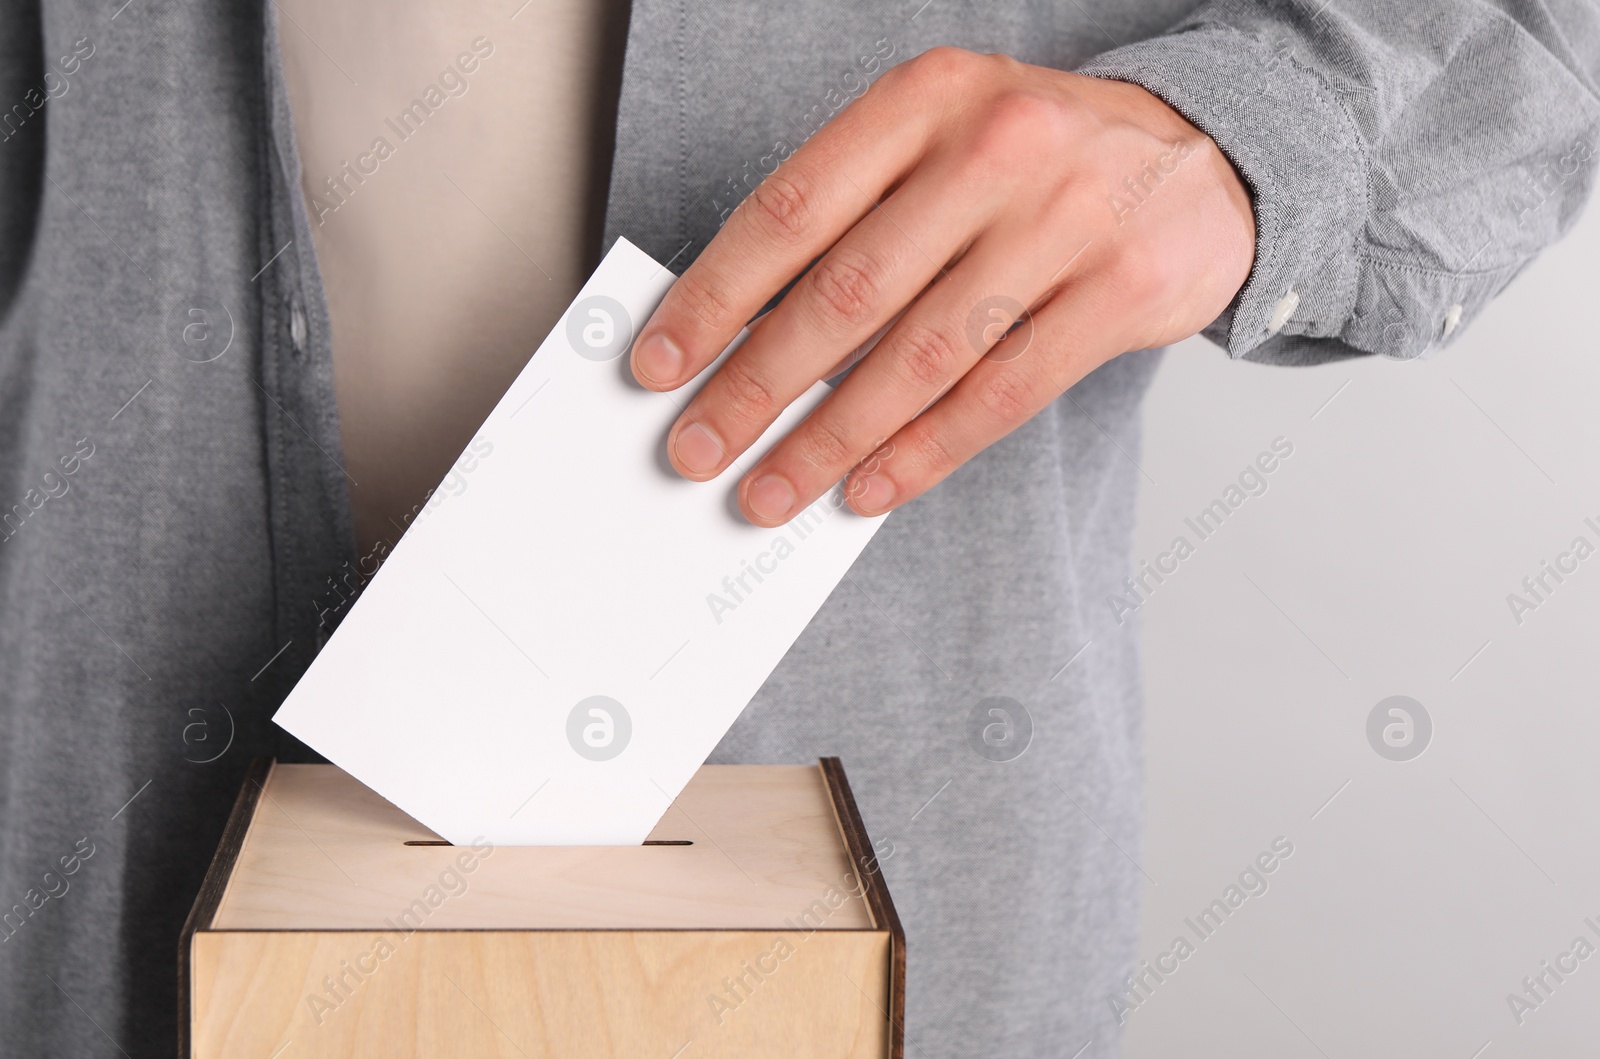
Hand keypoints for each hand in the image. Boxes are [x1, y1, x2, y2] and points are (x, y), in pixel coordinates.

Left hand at [631, 46, 1255, 525]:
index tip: (659, 364)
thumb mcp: (940, 143)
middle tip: (698, 449)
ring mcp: (1067, 219)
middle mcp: (995, 148)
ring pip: (920, 356)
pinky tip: (868, 488)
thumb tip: (740, 338)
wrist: (1202, 156)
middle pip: (847, 291)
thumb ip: (853, 218)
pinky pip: (999, 395)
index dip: (714, 297)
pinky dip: (922, 453)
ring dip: (830, 439)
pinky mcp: (1122, 292)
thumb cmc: (1036, 163)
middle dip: (755, 386)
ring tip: (771, 489)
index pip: (792, 209)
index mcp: (925, 99)